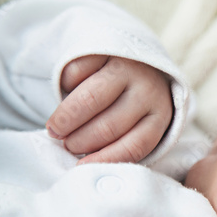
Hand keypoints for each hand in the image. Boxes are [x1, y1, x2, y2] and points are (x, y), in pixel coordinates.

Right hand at [46, 55, 172, 164]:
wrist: (136, 58)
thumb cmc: (131, 103)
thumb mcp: (137, 122)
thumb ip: (119, 140)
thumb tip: (84, 164)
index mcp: (160, 115)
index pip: (136, 145)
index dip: (106, 159)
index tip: (81, 167)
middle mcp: (148, 90)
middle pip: (108, 126)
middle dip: (80, 141)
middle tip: (66, 145)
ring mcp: (127, 67)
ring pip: (90, 100)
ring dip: (66, 120)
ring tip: (56, 129)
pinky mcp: (106, 49)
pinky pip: (76, 73)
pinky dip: (65, 87)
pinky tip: (67, 93)